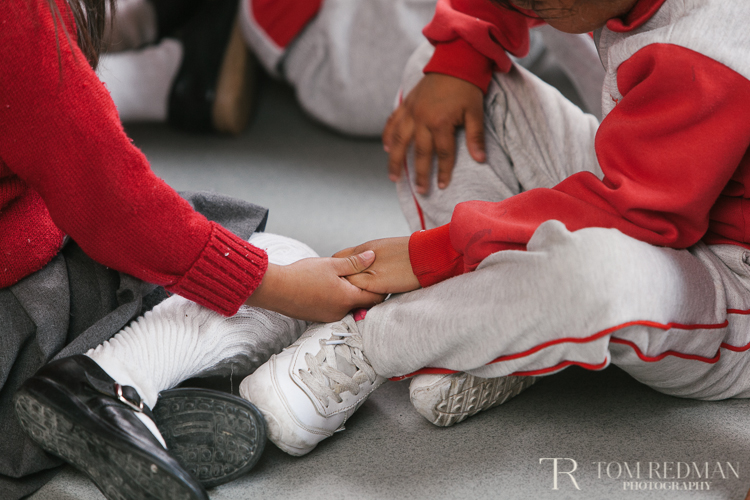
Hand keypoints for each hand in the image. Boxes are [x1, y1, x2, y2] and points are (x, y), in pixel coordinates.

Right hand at [246, 252, 384, 322]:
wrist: (275, 289)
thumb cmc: (302, 275)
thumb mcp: (331, 264)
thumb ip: (354, 263)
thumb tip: (372, 257)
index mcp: (347, 299)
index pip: (375, 298)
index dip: (382, 288)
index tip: (382, 277)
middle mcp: (340, 312)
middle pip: (362, 304)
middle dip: (364, 291)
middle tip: (363, 275)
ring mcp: (328, 316)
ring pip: (347, 306)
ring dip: (349, 295)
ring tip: (343, 278)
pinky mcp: (318, 317)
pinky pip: (334, 309)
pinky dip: (337, 299)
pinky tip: (328, 287)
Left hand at [333, 237, 420, 294]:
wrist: (425, 254)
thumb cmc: (411, 252)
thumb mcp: (386, 248)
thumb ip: (371, 256)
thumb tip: (364, 263)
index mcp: (366, 247)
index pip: (339, 257)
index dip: (337, 269)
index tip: (338, 277)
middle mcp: (363, 257)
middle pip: (338, 270)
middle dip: (337, 280)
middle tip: (337, 289)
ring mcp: (368, 269)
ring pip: (345, 281)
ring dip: (344, 289)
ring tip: (345, 298)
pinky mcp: (375, 282)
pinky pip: (357, 291)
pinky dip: (355, 296)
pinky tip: (358, 302)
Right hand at [383, 73, 485, 194]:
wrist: (455, 60)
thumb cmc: (468, 87)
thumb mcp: (476, 112)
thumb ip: (475, 136)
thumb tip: (480, 159)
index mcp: (440, 122)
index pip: (442, 153)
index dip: (443, 171)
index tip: (441, 186)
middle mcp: (422, 119)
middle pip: (419, 152)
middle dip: (420, 174)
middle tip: (420, 191)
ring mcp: (411, 111)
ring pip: (399, 141)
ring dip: (395, 160)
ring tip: (394, 177)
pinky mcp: (406, 103)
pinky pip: (393, 122)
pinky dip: (388, 135)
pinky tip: (387, 148)